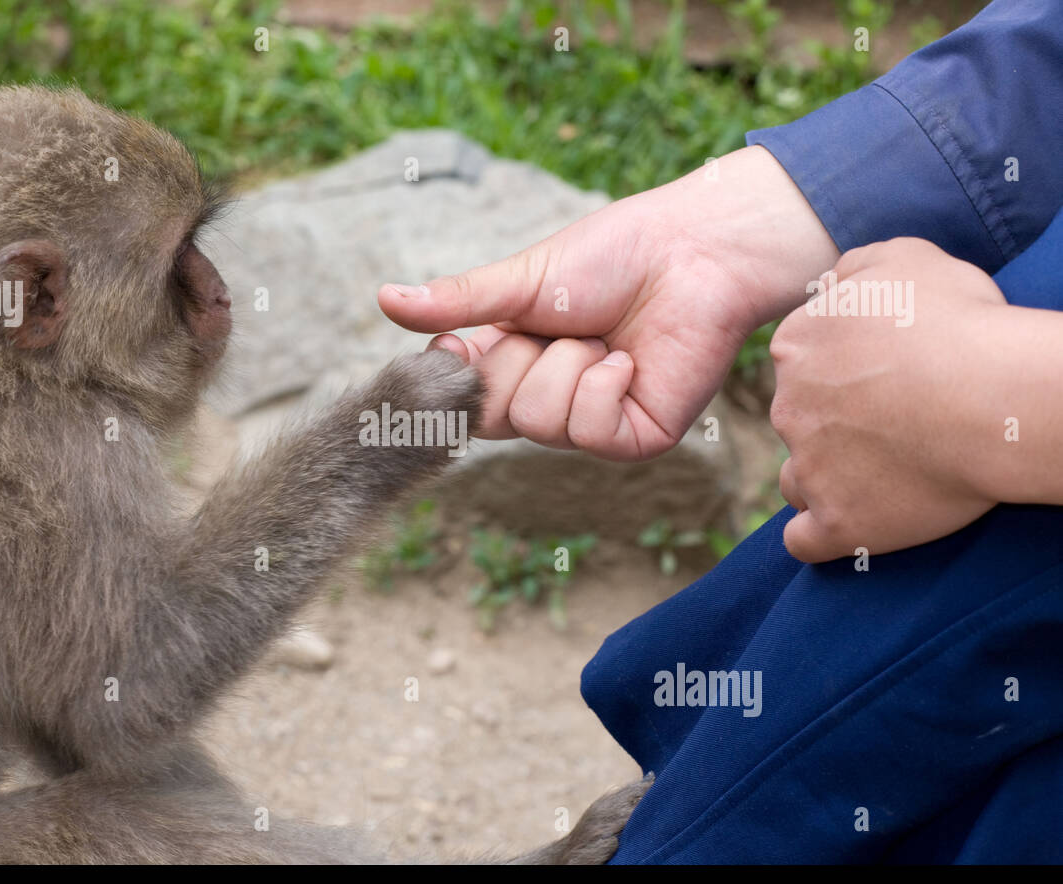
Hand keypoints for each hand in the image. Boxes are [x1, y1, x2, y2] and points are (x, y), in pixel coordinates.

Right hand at [379, 146, 838, 460]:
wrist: (692, 251)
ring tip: (603, 336)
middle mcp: (548, 398)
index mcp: (515, 363)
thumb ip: (457, 301)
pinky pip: (588, 431)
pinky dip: (603, 385)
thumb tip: (385, 298)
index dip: (457, 376)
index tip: (456, 346)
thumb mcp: (520, 280)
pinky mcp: (632, 438)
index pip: (461, 398)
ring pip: (540, 421)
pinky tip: (627, 359)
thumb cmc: (613, 256)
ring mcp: (590, 423)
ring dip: (569, 365)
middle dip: (520, 360)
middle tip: (560, 325)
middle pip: (494, 416)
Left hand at [771, 237, 1006, 561]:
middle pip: (797, 421)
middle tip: (899, 425)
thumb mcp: (905, 260)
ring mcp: (808, 469)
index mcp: (795, 346)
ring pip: (797, 480)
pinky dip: (822, 536)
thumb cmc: (960, 323)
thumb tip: (828, 286)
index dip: (841, 372)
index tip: (887, 379)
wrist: (997, 398)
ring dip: (825, 480)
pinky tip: (850, 526)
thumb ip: (853, 269)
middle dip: (834, 425)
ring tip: (880, 477)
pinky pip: (805, 541)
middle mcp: (787, 408)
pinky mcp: (835, 523)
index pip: (799, 363)